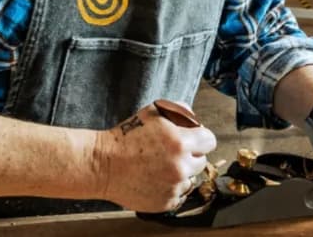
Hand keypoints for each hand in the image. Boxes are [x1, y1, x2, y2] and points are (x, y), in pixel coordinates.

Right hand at [93, 102, 216, 212]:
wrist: (102, 165)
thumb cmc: (125, 137)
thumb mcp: (152, 112)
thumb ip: (179, 110)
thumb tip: (194, 118)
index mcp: (180, 142)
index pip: (210, 141)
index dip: (200, 138)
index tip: (192, 140)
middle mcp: (180, 166)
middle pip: (202, 161)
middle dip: (190, 155)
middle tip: (170, 153)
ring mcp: (173, 187)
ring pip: (191, 179)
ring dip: (181, 173)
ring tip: (160, 167)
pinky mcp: (166, 202)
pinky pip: (180, 194)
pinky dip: (171, 188)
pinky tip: (156, 179)